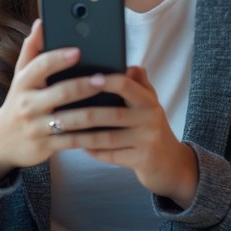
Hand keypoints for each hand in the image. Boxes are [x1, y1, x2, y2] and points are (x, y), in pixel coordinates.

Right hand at [0, 19, 112, 183]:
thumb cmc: (19, 101)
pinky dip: (91, 136)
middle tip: (105, 79)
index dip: (58, 58)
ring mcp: (36, 127)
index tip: (78, 51)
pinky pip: (72, 141)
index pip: (40, 66)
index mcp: (23, 83)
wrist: (1, 141)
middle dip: (84, 86)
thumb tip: (41, 22)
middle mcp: (27, 104)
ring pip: (70, 120)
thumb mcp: (21, 77)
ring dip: (94, 112)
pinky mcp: (45, 146)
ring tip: (113, 104)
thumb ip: (32, 50)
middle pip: (60, 93)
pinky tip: (107, 129)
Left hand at [58, 66, 198, 208]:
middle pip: (112, 114)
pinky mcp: (141, 161)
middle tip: (59, 110)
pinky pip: (111, 156)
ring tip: (62, 130)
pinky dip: (93, 151)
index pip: (127, 86)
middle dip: (84, 113)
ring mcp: (146, 142)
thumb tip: (131, 66)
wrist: (171, 164)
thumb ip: (139, 85)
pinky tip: (79, 146)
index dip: (107, 81)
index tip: (87, 78)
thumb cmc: (152, 128)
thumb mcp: (151, 104)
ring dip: (82, 135)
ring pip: (108, 138)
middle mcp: (151, 120)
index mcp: (149, 102)